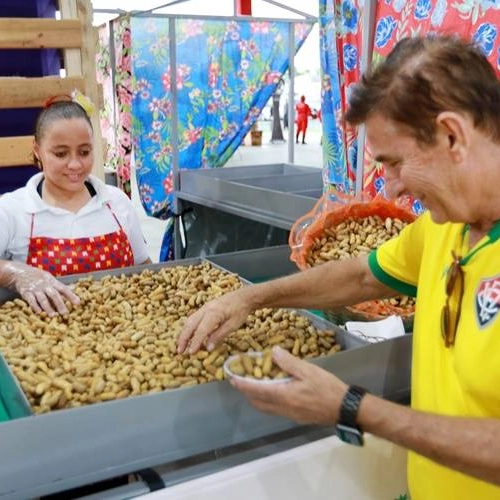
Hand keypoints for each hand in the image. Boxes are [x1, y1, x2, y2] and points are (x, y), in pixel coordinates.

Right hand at [0, 261, 79, 315]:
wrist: (21, 273)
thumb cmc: (39, 278)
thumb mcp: (50, 279)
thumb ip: (60, 286)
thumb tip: (73, 289)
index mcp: (52, 281)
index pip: (63, 289)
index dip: (71, 295)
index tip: (78, 303)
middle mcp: (45, 285)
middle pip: (54, 295)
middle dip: (60, 304)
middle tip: (65, 313)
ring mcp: (35, 289)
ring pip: (42, 298)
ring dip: (48, 307)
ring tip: (53, 315)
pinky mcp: (26, 292)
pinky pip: (31, 300)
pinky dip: (34, 306)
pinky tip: (39, 312)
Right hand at [177, 288, 252, 353]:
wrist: (243, 296)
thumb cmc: (240, 311)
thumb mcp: (233, 325)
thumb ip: (220, 336)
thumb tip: (207, 348)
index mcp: (214, 313)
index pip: (201, 330)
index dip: (195, 342)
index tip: (191, 353)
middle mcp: (206, 309)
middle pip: (190, 324)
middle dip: (183, 338)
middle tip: (180, 351)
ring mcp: (204, 307)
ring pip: (189, 320)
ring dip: (184, 333)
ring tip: (181, 346)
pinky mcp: (205, 308)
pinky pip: (193, 318)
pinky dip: (188, 328)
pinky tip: (188, 335)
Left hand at [231, 347, 347, 424]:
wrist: (345, 408)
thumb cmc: (327, 388)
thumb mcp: (309, 370)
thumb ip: (289, 362)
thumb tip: (273, 352)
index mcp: (283, 395)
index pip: (256, 390)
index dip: (242, 384)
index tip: (231, 378)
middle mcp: (283, 407)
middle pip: (257, 402)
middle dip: (246, 391)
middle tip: (241, 379)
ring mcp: (289, 414)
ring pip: (265, 407)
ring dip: (256, 396)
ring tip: (255, 383)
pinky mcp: (296, 416)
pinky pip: (275, 409)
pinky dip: (267, 400)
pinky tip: (274, 390)